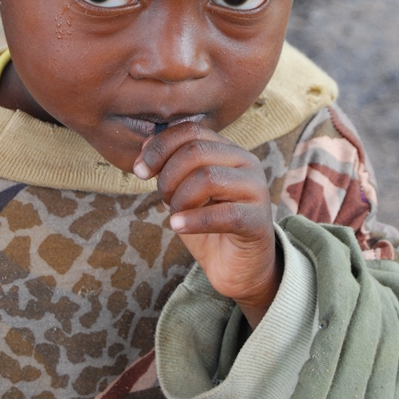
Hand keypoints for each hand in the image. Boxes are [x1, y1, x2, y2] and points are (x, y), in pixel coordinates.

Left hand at [133, 122, 281, 327]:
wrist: (238, 267)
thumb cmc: (209, 227)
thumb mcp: (183, 193)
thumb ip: (169, 168)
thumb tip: (145, 145)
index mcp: (227, 151)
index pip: (191, 131)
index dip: (160, 147)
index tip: (140, 171)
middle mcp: (245, 163)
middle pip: (196, 151)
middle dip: (168, 175)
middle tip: (163, 198)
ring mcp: (256, 190)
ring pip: (208, 178)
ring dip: (181, 198)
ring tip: (176, 215)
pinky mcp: (258, 221)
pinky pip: (224, 214)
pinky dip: (194, 220)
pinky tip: (178, 226)